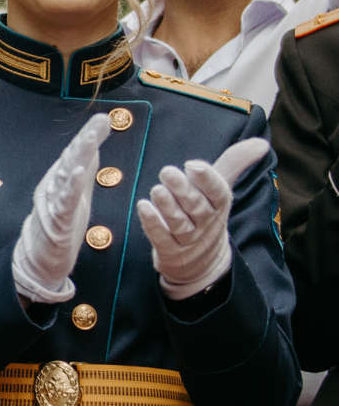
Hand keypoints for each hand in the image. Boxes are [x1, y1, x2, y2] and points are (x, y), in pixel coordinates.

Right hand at [13, 114, 113, 302]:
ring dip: (77, 157)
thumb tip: (93, 141)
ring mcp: (53, 202)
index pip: (76, 154)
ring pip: (66, 176)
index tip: (104, 119)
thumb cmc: (59, 223)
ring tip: (89, 140)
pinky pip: (64, 202)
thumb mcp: (77, 191)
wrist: (40, 258)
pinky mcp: (56, 221)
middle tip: (99, 122)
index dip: (89, 135)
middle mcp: (54, 186)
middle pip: (70, 159)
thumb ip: (84, 166)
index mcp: (61, 179)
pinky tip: (77, 174)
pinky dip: (70, 187)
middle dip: (85, 140)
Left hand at [137, 138, 270, 300]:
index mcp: (220, 205)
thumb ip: (234, 163)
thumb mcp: (220, 189)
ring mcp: (189, 240)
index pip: (218, 193)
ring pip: (180, 224)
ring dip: (168, 207)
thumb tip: (261, 142)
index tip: (193, 164)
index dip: (207, 179)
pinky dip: (153, 224)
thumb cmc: (207, 213)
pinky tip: (143, 208)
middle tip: (167, 171)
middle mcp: (206, 223)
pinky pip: (162, 239)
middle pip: (197, 208)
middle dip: (183, 190)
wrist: (203, 262)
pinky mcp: (170, 252)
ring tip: (156, 190)